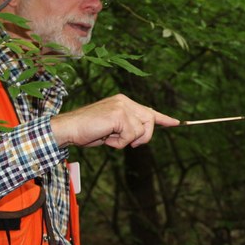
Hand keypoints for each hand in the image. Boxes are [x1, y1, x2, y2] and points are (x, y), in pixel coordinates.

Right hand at [50, 94, 178, 148]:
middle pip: (150, 120)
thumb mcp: (111, 128)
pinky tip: (106, 138)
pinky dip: (119, 143)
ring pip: (141, 130)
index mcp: (123, 102)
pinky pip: (131, 136)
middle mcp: (124, 101)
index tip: (176, 123)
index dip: (163, 118)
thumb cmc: (87, 130)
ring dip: (126, 141)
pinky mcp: (119, 115)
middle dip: (144, 136)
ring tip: (110, 138)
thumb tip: (141, 135)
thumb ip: (127, 127)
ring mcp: (122, 106)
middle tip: (129, 143)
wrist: (69, 128)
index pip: (148, 110)